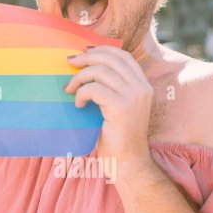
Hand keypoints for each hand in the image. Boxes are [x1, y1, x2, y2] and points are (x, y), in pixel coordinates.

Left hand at [65, 46, 153, 161]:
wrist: (128, 162)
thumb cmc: (117, 138)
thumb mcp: (116, 107)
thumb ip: (109, 88)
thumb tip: (85, 67)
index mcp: (143, 86)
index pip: (123, 56)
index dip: (102, 50)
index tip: (84, 52)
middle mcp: (141, 88)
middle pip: (111, 58)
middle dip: (87, 57)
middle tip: (70, 63)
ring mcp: (133, 96)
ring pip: (100, 71)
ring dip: (80, 78)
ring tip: (70, 90)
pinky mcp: (121, 107)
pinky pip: (94, 89)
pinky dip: (81, 94)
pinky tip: (79, 106)